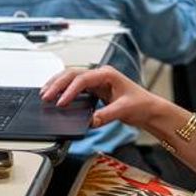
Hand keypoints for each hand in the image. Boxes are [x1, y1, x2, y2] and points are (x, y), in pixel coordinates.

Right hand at [41, 65, 162, 128]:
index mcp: (107, 74)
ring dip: (58, 84)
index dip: (70, 90)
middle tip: (46, 95)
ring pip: (71, 78)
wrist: (149, 109)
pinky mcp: (95, 90)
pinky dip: (64, 90)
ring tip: (45, 93)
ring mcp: (97, 81)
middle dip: (57, 84)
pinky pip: (75, 87)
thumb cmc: (141, 104)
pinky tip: (56, 95)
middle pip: (72, 74)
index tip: (61, 102)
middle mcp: (100, 75)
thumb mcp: (124, 110)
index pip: (82, 79)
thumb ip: (107, 115)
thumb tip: (90, 121)